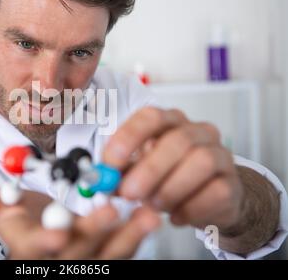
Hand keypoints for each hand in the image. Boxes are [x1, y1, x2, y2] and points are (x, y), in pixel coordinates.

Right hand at [0, 180, 159, 258]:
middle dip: (93, 233)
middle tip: (112, 210)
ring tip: (146, 213)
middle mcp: (59, 260)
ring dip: (127, 236)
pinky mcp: (105, 259)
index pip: (36, 249)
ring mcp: (85, 263)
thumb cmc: (23, 220)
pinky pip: (123, 252)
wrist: (48, 234)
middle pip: (77, 253)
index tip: (57, 230)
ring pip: (106, 255)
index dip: (45, 241)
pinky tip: (150, 215)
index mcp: (30, 248)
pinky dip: (137, 236)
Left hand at [103, 107, 243, 230]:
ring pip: (201, 162)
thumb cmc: (169, 178)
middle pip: (177, 140)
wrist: (210, 198)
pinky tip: (175, 217)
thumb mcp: (140, 171)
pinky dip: (190, 208)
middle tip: (129, 193)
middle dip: (149, 168)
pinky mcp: (233, 183)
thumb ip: (120, 172)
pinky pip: (216, 192)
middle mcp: (198, 132)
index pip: (151, 117)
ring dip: (170, 188)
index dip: (129, 136)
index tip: (110, 162)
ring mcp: (220, 155)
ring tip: (153, 205)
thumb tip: (100, 178)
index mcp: (170, 122)